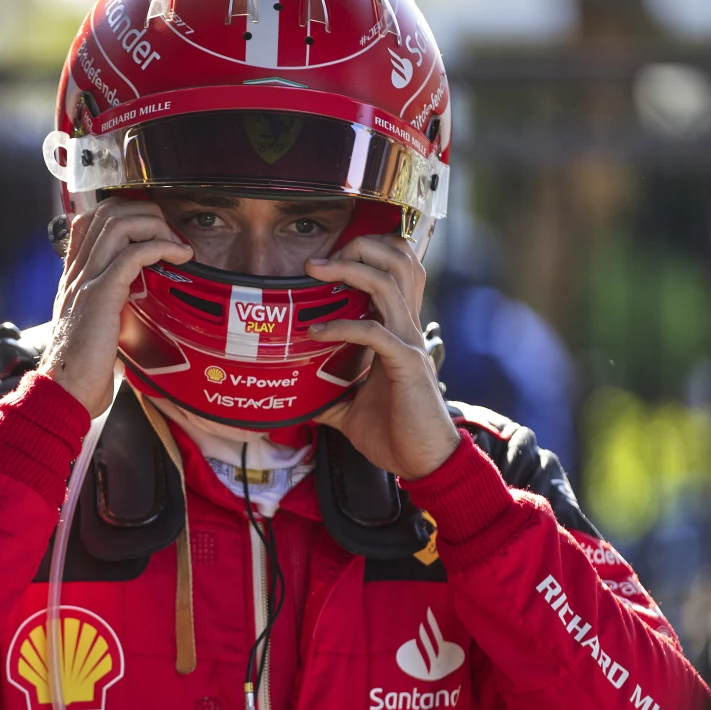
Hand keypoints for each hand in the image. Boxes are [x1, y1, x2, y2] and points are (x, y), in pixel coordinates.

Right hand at [40, 198, 192, 415]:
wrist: (64, 391)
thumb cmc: (83, 370)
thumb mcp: (95, 328)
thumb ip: (110, 308)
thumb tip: (136, 305)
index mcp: (74, 276)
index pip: (89, 220)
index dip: (123, 211)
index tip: (152, 227)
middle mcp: (77, 271)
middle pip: (106, 211)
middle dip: (145, 211)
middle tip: (169, 233)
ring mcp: (86, 280)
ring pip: (118, 223)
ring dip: (155, 224)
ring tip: (176, 243)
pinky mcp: (101, 294)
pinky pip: (133, 254)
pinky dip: (161, 247)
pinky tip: (179, 256)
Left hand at [305, 235, 459, 480]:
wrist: (423, 463)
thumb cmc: (394, 433)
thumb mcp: (349, 407)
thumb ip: (324, 393)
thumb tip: (288, 396)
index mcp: (397, 329)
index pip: (394, 270)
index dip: (367, 251)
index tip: (324, 257)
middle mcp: (406, 328)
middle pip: (399, 260)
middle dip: (361, 246)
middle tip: (319, 257)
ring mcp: (409, 343)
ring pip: (389, 283)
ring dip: (350, 269)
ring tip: (316, 270)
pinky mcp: (407, 364)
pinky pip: (375, 332)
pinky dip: (343, 326)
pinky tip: (316, 332)